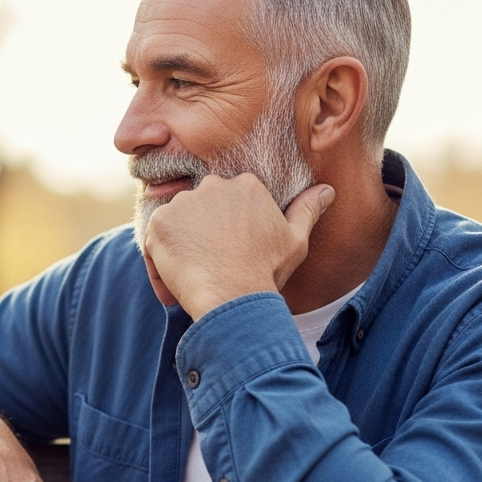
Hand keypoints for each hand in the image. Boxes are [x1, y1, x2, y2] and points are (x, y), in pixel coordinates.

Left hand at [141, 174, 334, 318]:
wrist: (233, 297)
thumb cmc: (266, 271)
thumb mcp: (295, 240)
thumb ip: (307, 210)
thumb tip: (327, 190)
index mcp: (246, 184)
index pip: (228, 202)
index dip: (226, 231)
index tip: (231, 253)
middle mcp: (212, 185)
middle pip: (200, 209)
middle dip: (201, 234)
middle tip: (211, 265)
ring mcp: (183, 202)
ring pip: (176, 223)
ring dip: (180, 246)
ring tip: (195, 277)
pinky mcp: (159, 222)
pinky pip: (153, 239)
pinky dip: (160, 260)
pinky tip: (176, 282)